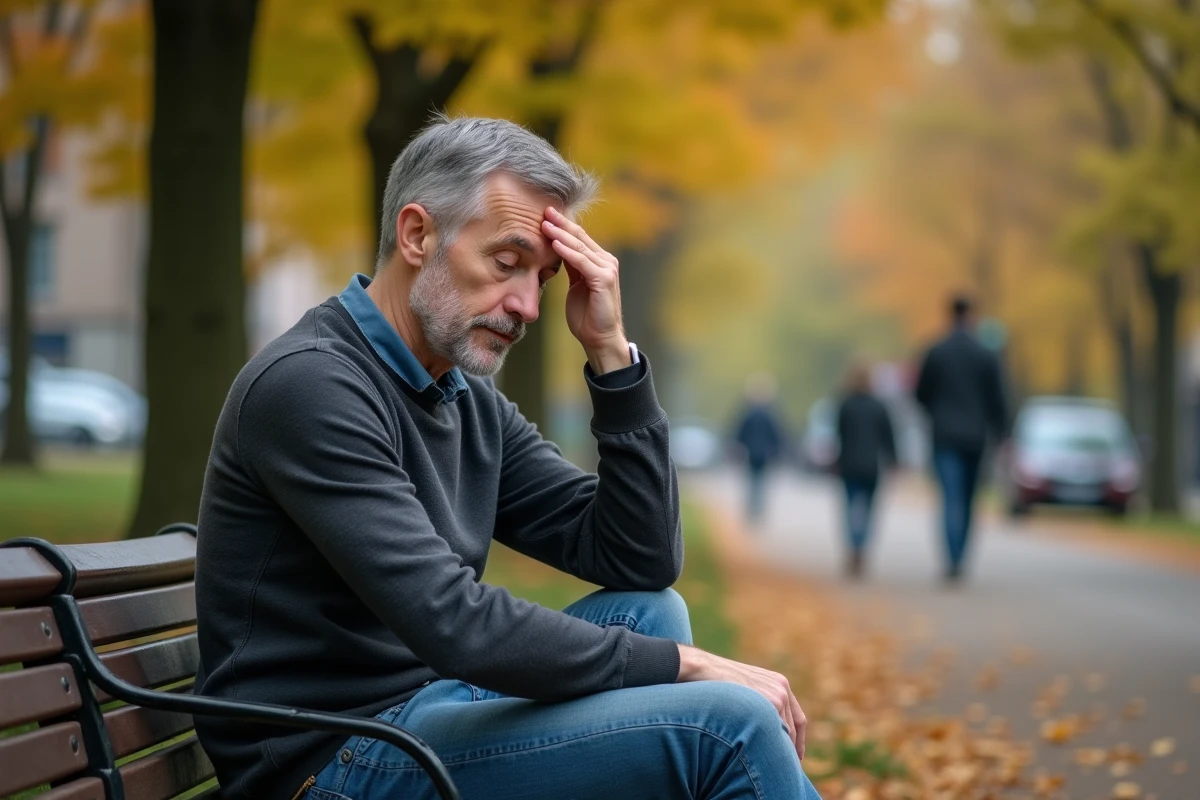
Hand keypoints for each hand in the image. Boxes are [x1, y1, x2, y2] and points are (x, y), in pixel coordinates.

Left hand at [541, 207, 629, 373]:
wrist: (599, 339)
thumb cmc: (587, 316)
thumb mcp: (576, 286)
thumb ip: (572, 268)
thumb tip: (558, 251)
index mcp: (599, 262)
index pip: (579, 238)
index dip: (562, 225)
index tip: (545, 214)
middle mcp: (606, 261)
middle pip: (580, 237)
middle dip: (561, 223)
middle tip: (544, 210)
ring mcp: (607, 269)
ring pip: (580, 247)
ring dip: (560, 234)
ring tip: (544, 223)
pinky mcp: (604, 280)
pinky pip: (582, 262)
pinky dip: (568, 252)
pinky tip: (554, 243)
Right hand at [677, 644, 806, 759]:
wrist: (706, 668)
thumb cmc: (719, 680)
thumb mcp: (746, 686)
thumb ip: (760, 699)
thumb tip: (764, 725)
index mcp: (779, 683)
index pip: (797, 717)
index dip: (799, 739)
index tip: (797, 756)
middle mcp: (782, 688)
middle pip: (794, 727)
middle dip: (791, 748)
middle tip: (787, 767)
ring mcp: (777, 695)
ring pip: (786, 732)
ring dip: (781, 749)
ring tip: (773, 767)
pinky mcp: (769, 702)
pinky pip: (777, 731)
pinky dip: (774, 746)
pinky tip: (765, 757)